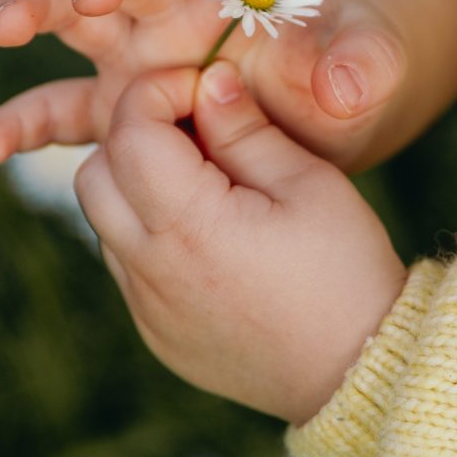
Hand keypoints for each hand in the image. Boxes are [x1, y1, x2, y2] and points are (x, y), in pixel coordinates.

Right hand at [0, 0, 407, 173]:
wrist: (322, 113)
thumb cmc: (346, 70)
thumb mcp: (370, 67)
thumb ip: (367, 65)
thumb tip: (341, 84)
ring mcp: (132, 49)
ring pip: (71, 13)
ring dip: (34, 9)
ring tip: (1, 27)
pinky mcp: (112, 105)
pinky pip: (57, 109)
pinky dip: (19, 123)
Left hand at [73, 59, 407, 424]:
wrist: (362, 374)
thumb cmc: (346, 273)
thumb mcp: (309, 184)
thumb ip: (246, 130)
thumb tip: (209, 82)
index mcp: (187, 225)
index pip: (130, 131)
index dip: (159, 93)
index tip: (203, 89)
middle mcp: (150, 270)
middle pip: (94, 174)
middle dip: (136, 137)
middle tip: (199, 132)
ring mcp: (147, 309)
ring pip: (105, 221)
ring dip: (140, 189)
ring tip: (211, 186)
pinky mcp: (155, 334)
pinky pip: (129, 267)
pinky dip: (152, 236)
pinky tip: (214, 236)